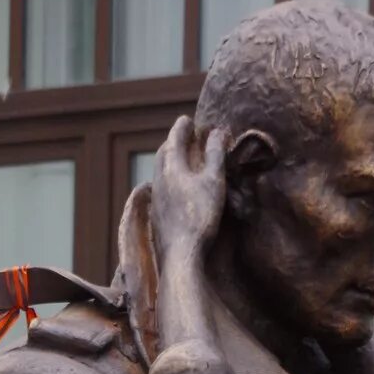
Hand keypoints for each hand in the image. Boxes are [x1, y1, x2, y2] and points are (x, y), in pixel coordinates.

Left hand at [151, 116, 227, 266]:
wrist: (181, 254)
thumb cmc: (200, 215)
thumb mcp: (213, 182)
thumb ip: (215, 155)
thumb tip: (218, 132)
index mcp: (171, 168)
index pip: (175, 139)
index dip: (182, 128)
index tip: (187, 119)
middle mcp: (159, 180)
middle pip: (163, 154)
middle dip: (173, 142)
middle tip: (182, 137)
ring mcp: (155, 198)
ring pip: (159, 172)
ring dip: (169, 161)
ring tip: (179, 160)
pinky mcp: (156, 215)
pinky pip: (160, 188)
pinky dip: (168, 180)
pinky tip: (174, 189)